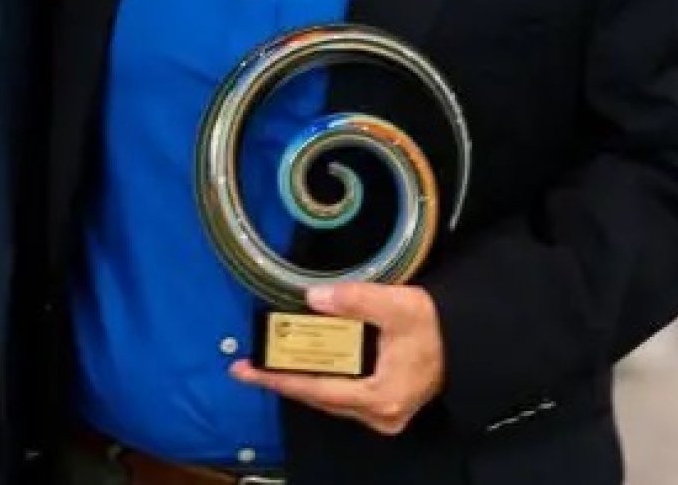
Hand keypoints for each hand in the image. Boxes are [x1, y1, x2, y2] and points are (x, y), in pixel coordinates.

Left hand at [230, 282, 445, 435]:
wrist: (465, 339)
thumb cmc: (433, 325)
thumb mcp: (396, 305)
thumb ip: (354, 300)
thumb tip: (312, 298)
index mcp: (381, 396)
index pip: (319, 391)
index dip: (282, 379)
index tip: (250, 372)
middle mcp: (379, 413)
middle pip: (319, 398)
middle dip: (282, 380)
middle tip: (246, 366)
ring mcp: (381, 413)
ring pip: (328, 398)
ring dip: (297, 379)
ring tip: (264, 363)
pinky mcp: (382, 403)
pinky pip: (339, 394)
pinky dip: (317, 378)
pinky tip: (297, 364)